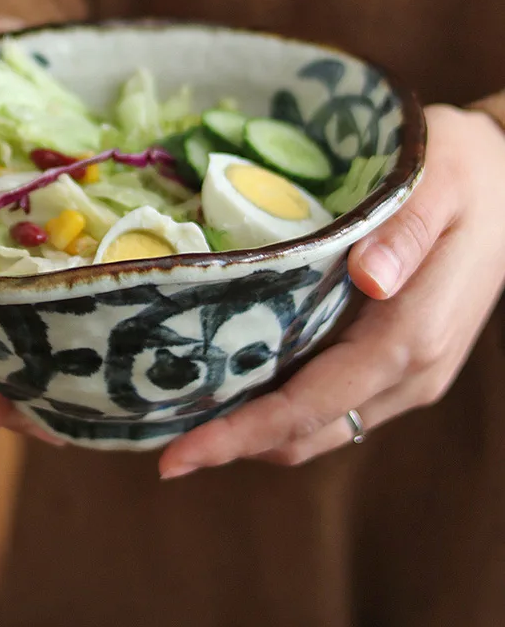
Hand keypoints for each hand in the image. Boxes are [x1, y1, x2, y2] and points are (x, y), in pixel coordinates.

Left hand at [159, 104, 504, 478]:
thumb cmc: (466, 171)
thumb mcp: (436, 185)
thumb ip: (403, 235)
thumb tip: (365, 279)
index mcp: (410, 336)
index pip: (310, 406)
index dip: (240, 434)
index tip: (176, 455)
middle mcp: (412, 373)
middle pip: (308, 431)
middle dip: (234, 439)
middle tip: (160, 431)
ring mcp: (412, 375)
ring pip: (322, 426)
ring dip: (257, 427)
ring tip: (189, 410)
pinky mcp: (407, 363)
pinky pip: (338, 402)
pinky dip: (287, 407)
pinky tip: (245, 381)